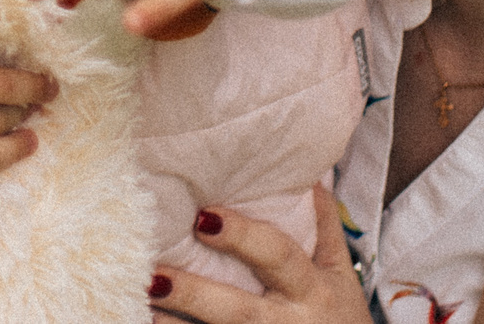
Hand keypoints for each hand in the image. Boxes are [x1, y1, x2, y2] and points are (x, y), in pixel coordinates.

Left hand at [148, 191, 365, 322]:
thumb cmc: (340, 319)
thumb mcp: (339, 274)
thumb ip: (323, 227)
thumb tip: (311, 175)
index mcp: (312, 289)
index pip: (277, 257)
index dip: (243, 237)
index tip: (203, 217)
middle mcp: (289, 321)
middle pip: (238, 310)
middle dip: (196, 295)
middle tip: (155, 275)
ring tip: (142, 305)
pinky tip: (149, 323)